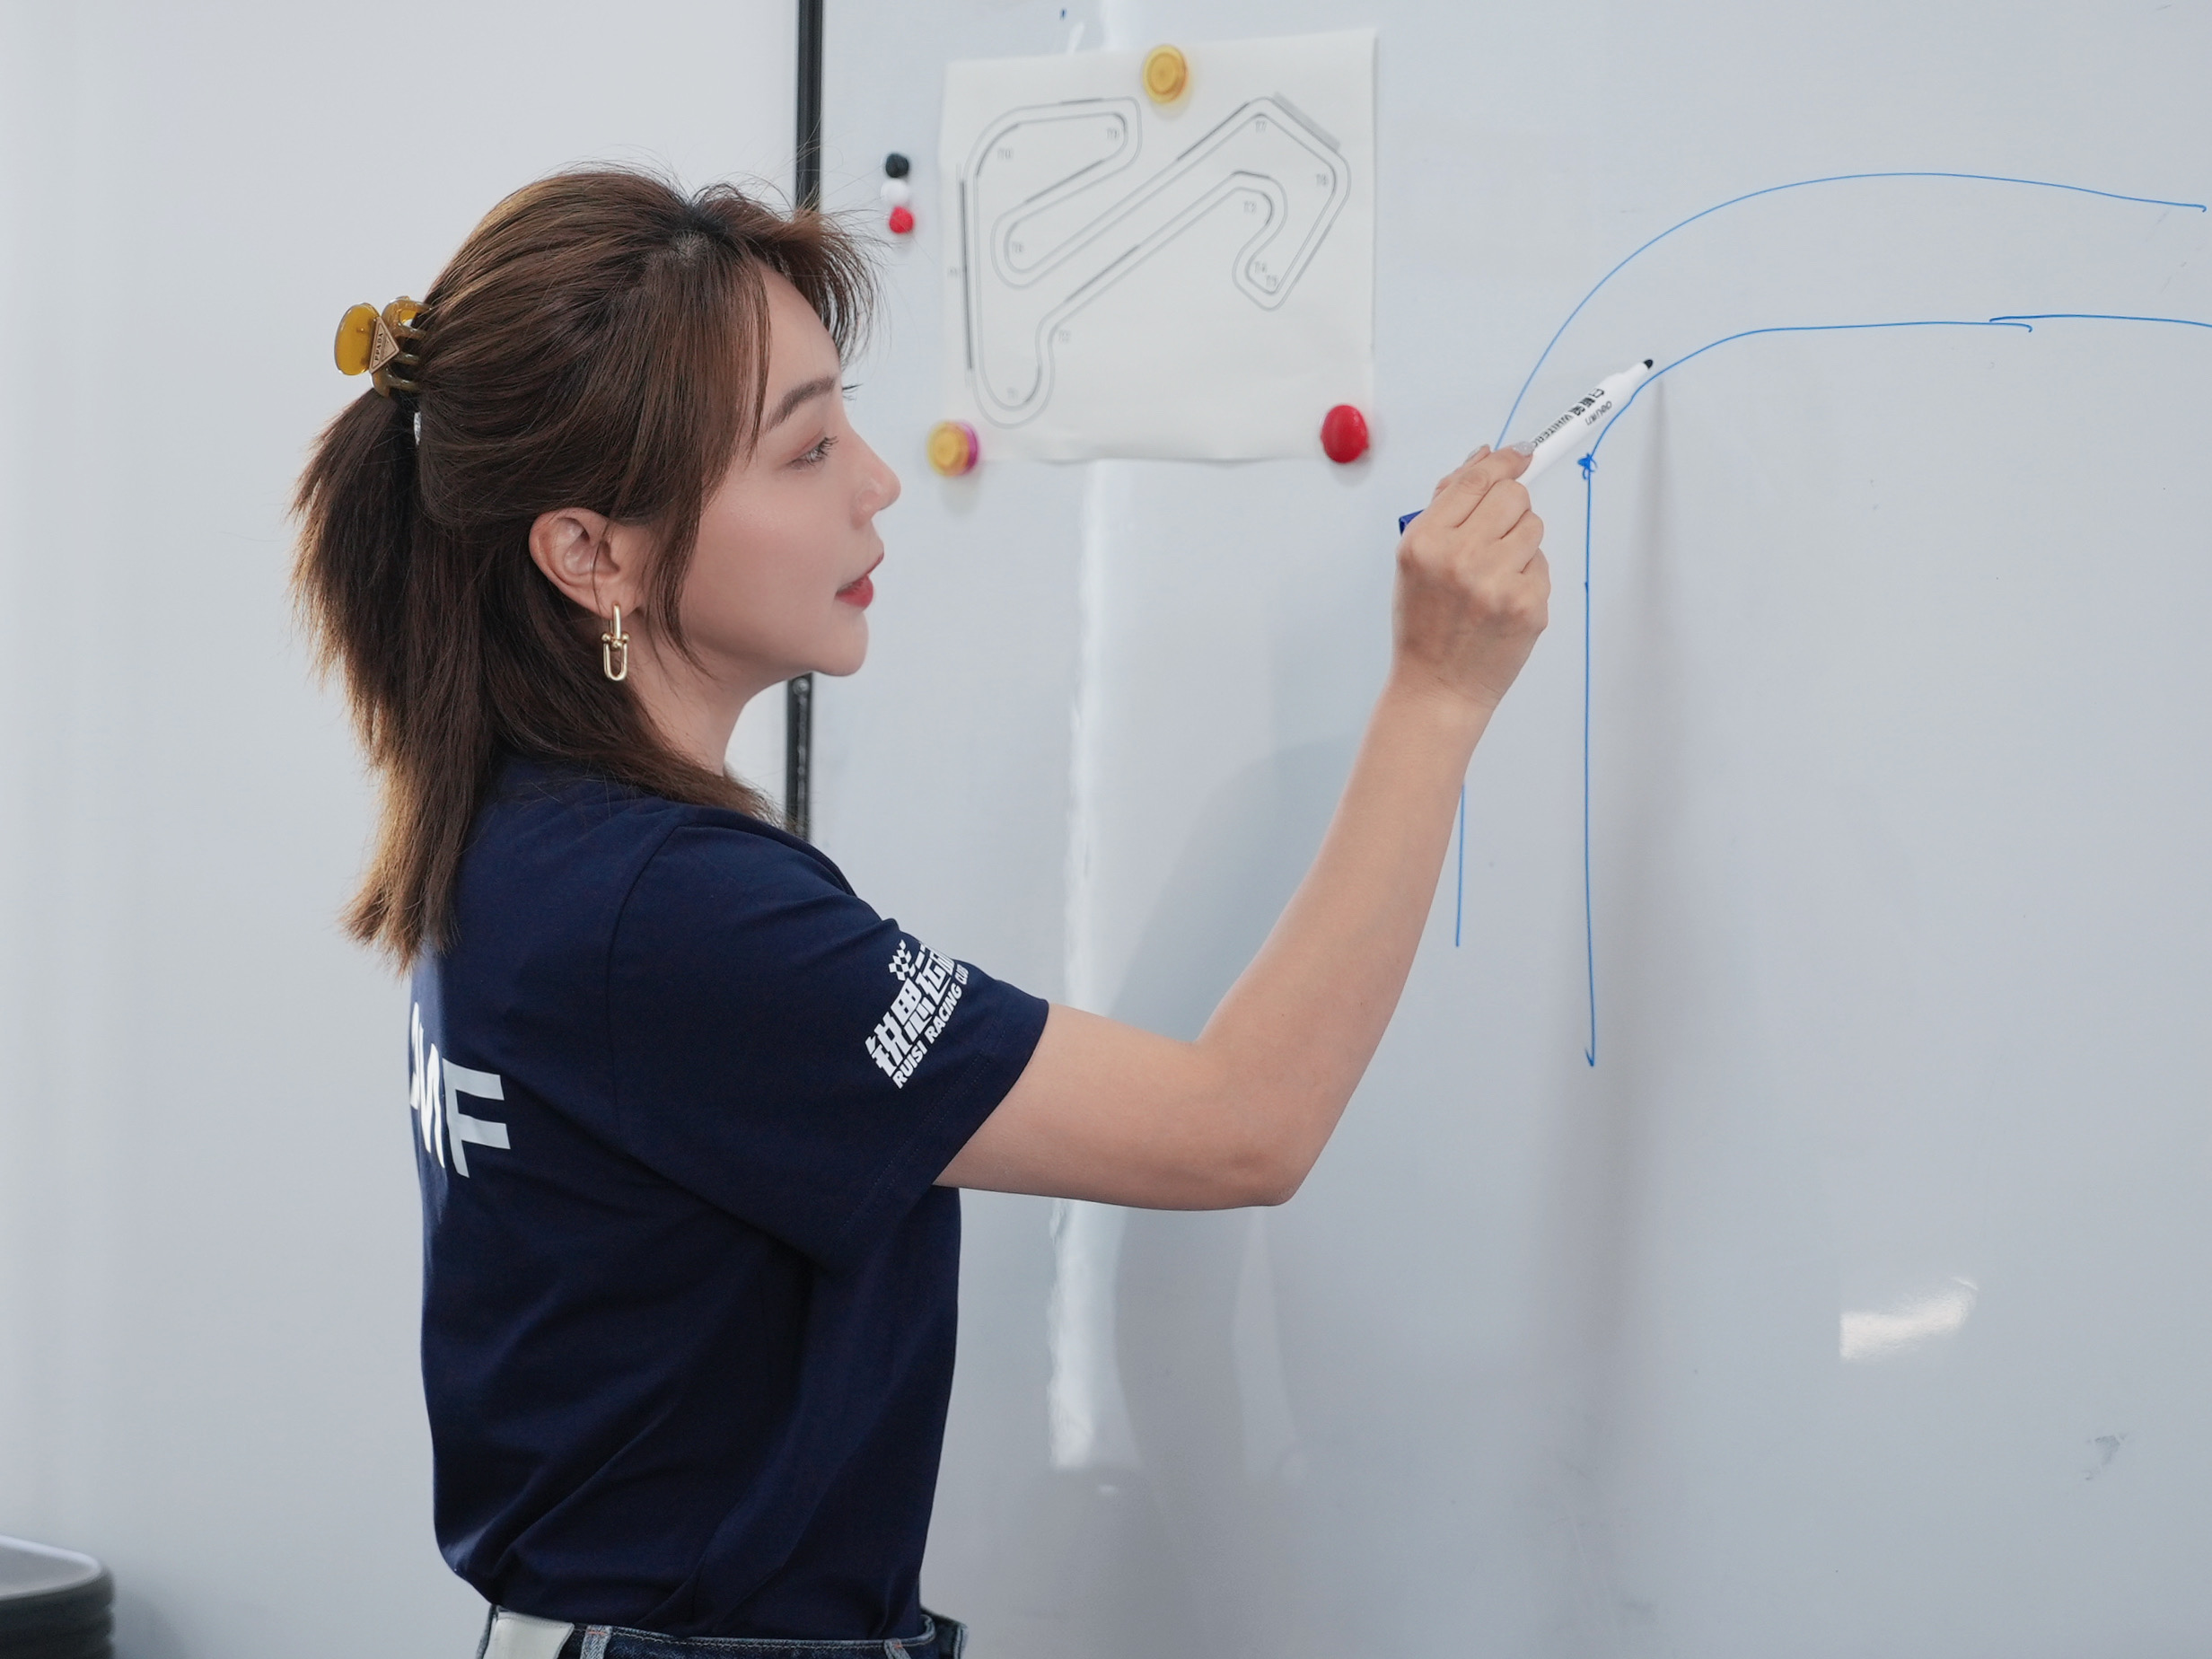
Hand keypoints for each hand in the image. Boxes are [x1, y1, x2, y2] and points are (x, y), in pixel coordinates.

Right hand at [1392, 446, 1550, 711]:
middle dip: (1511, 505)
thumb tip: (1482, 458)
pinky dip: (1527, 576)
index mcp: (1425, 542)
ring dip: (1520, 542)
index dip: (1503, 461)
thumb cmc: (1424, 625)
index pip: (1475, 480)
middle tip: (1497, 530)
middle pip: (1513, 495)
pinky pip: (1542, 564)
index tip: (1519, 453)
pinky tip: (1503, 600)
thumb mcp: (1415, 560)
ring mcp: (1498, 583)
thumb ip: (1445, 506)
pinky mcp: (1529, 605)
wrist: (1437, 687)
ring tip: (1494, 573)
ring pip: (1534, 527)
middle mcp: (1460, 558)